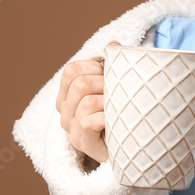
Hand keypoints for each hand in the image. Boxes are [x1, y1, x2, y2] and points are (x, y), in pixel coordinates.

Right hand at [56, 40, 120, 164]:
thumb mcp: (115, 88)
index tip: (110, 76)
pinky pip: (89, 122)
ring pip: (86, 102)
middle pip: (79, 83)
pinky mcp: (81, 143)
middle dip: (104, 84)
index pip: (72, 70)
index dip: (95, 67)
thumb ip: (112, 66)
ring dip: (108, 103)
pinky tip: (115, 123)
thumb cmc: (121, 114)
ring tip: (118, 109)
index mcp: (68, 94)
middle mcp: (64, 111)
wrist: (130, 148)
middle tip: (118, 94)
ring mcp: (71, 128)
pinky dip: (106, 118)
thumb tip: (113, 45)